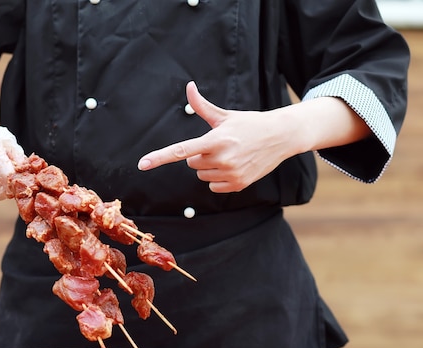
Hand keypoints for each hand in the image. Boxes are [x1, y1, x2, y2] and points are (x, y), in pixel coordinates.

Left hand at [138, 82, 369, 192]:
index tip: (142, 164)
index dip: (160, 157)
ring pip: (201, 175)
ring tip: (229, 155)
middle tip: (219, 145)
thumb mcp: (225, 115)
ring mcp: (231, 174)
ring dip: (209, 167)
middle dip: (199, 154)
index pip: (181, 150)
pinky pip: (214, 186)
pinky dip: (219, 178)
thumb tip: (189, 86)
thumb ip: (202, 105)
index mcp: (215, 140)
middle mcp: (222, 159)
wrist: (280, 137)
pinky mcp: (238, 185)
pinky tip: (234, 166)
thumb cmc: (249, 124)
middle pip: (191, 163)